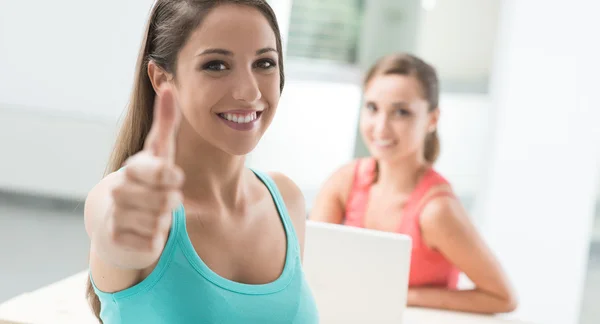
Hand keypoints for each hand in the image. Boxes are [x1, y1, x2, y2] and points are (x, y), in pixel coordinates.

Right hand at [108, 88, 183, 251]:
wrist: (117, 217)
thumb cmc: (148, 180)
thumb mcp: (160, 152)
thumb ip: (167, 122)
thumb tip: (169, 85)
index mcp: (134, 167)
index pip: (160, 171)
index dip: (170, 176)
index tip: (176, 178)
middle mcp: (121, 189)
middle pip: (166, 201)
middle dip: (171, 202)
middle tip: (166, 199)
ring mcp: (116, 214)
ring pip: (159, 223)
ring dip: (163, 221)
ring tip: (154, 213)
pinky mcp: (116, 238)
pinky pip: (151, 243)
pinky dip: (154, 239)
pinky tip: (144, 230)